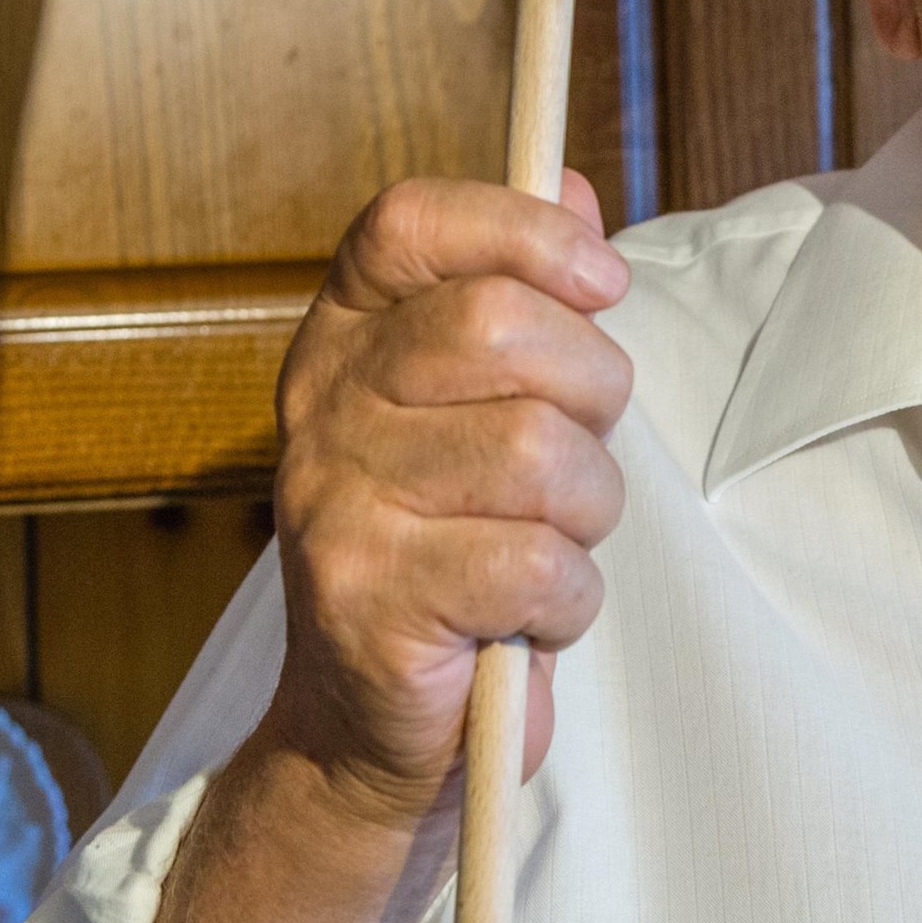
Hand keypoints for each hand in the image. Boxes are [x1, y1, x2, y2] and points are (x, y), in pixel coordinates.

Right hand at [256, 171, 632, 829]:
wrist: (372, 736)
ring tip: (545, 549)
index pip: (409, 222)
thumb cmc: (456, 556)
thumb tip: (575, 186)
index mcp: (344, 340)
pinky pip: (537, 563)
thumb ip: (527, 299)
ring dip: (586, 515)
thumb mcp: (491, 414)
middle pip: (499, 326)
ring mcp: (334, 502)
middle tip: (575, 465)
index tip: (600, 282)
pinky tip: (525, 617)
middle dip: (592, 394)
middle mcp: (322, 407)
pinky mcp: (366, 599)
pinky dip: (567, 600)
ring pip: (539, 453)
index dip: (522, 230)